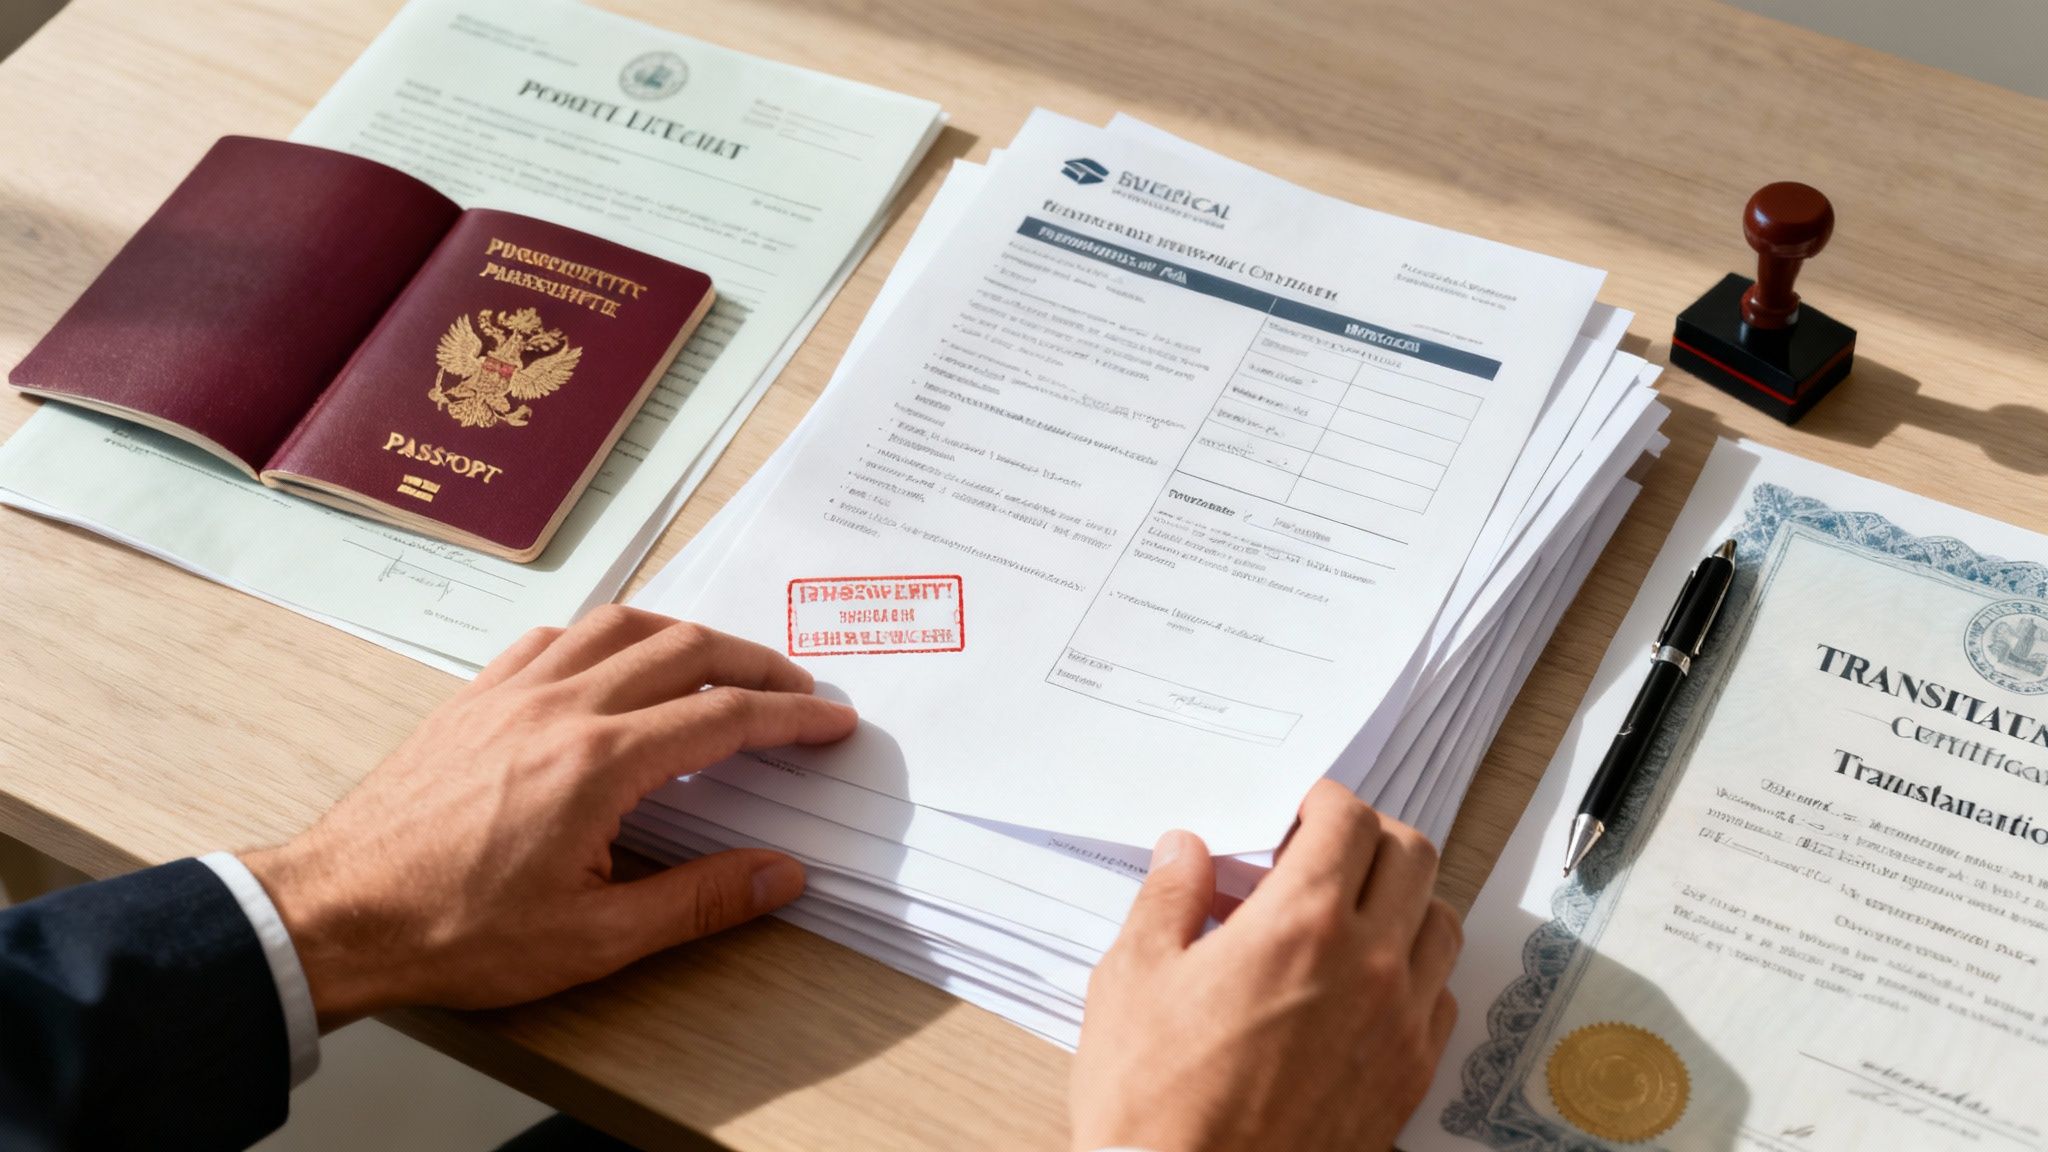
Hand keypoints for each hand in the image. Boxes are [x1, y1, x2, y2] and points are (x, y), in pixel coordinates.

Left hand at [245, 607, 857, 1029]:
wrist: (339, 913)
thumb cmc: (454, 930)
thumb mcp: (594, 939)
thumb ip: (699, 902)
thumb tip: (780, 875)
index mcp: (600, 763)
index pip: (724, 719)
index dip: (793, 716)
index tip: (832, 721)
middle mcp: (562, 707)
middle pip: (686, 650)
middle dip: (755, 663)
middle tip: (798, 688)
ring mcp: (514, 691)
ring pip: (623, 624)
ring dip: (687, 634)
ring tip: (722, 663)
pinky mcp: (476, 695)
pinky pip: (558, 636)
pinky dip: (610, 636)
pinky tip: (619, 663)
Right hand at [1070, 780, 1461, 1151]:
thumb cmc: (1154, 1099)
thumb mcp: (1131, 980)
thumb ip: (1167, 899)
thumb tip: (1184, 852)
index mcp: (1298, 925)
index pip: (1346, 821)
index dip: (1322, 800)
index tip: (1299, 810)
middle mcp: (1368, 964)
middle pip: (1411, 856)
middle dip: (1370, 835)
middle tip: (1325, 849)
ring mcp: (1399, 1024)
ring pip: (1440, 923)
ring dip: (1403, 899)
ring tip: (1350, 913)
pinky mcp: (1409, 1078)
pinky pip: (1441, 996)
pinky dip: (1414, 971)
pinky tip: (1364, 985)